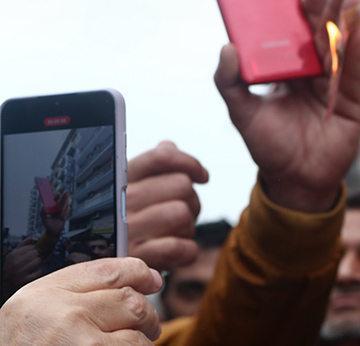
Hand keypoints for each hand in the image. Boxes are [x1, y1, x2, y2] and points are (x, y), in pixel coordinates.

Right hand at [0, 257, 161, 345]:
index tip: (151, 279)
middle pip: (130, 299)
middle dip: (146, 312)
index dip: (138, 272)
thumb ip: (71, 294)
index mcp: (45, 293)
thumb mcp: (31, 314)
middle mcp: (64, 313)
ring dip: (142, 340)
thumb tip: (131, 285)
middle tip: (148, 324)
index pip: (108, 270)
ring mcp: (81, 341)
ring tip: (134, 345)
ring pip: (137, 332)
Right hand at [1, 239, 42, 300]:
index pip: (30, 247)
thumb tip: (30, 238)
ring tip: (32, 264)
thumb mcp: (12, 255)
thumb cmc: (9, 267)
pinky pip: (38, 271)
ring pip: (38, 260)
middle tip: (31, 258)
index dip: (32, 249)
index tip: (30, 252)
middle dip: (35, 255)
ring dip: (37, 262)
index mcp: (12, 256)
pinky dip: (38, 271)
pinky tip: (33, 271)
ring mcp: (21, 272)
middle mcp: (16, 263)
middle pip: (35, 253)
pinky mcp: (25, 280)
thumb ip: (21, 246)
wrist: (4, 282)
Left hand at [40, 191, 69, 236]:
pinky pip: (67, 212)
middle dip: (63, 197)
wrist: (53, 232)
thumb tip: (43, 206)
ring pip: (64, 206)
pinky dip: (68, 209)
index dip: (56, 198)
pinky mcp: (64, 217)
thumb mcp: (43, 219)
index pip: (54, 202)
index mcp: (52, 210)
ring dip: (67, 200)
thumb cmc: (48, 225)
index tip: (58, 193)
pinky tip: (69, 205)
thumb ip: (42, 212)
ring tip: (68, 195)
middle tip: (66, 191)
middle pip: (61, 202)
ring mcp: (61, 214)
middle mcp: (57, 211)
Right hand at [127, 141, 208, 270]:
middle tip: (184, 212)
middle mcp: (121, 202)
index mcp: (121, 180)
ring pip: (183, 213)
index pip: (162, 157)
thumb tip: (168, 146)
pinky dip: (187, 250)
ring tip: (175, 232)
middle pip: (182, 185)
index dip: (190, 163)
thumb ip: (150, 166)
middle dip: (192, 200)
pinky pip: (182, 247)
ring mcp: (128, 232)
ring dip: (188, 225)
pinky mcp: (139, 260)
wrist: (102, 269)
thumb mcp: (128, 190)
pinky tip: (176, 250)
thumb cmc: (123, 223)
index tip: (202, 176)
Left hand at [214, 0, 359, 212]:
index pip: (294, 33)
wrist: (295, 182)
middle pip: (322, 33)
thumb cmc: (268, 147)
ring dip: (348, 21)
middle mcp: (311, 73)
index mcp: (287, 71)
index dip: (300, 11)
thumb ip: (228, 82)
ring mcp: (333, 85)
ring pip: (342, 47)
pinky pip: (355, 71)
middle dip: (329, 8)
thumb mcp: (241, 113)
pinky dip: (358, 50)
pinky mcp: (350, 100)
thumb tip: (226, 47)